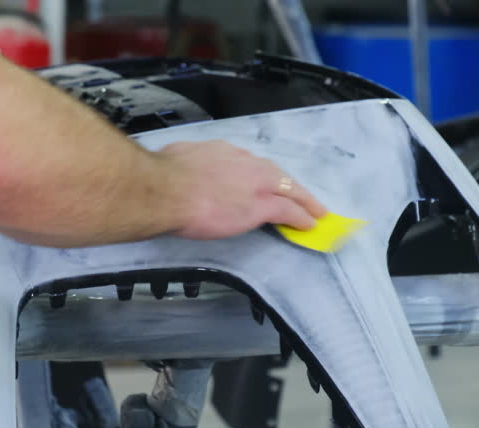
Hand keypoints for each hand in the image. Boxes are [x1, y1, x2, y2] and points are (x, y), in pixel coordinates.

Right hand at [159, 140, 326, 239]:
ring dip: (304, 200)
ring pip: (289, 189)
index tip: (261, 181)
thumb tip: (180, 166)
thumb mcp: (176, 158)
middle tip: (300, 195)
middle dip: (289, 185)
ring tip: (315, 211)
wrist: (167, 191)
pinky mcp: (262, 206)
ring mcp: (256, 184)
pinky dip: (302, 217)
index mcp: (221, 151)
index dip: (259, 174)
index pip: (248, 163)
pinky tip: (309, 224)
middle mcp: (244, 162)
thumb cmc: (163, 177)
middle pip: (275, 173)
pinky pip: (289, 211)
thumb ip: (186, 162)